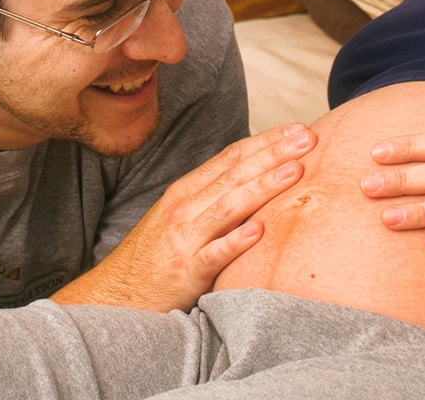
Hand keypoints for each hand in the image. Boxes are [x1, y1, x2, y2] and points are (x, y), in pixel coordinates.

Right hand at [60, 123, 314, 310]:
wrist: (116, 295)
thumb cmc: (157, 257)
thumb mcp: (180, 217)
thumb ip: (212, 198)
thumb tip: (255, 177)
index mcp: (185, 191)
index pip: (231, 158)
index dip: (265, 141)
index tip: (297, 130)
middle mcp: (184, 208)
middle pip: (235, 174)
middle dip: (273, 153)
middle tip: (308, 138)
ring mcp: (185, 238)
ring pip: (229, 207)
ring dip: (264, 187)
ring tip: (296, 171)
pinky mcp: (187, 271)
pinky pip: (215, 254)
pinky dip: (237, 241)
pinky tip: (260, 231)